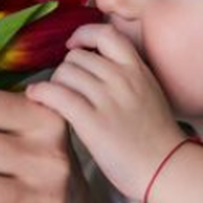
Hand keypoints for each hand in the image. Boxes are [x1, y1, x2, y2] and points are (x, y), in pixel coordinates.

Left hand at [25, 24, 185, 201]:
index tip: (74, 45)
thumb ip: (125, 75)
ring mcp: (108, 98)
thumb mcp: (148, 92)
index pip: (105, 33)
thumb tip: (92, 66)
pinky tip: (36, 97)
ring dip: (54, 84)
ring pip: (64, 73)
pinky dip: (41, 92)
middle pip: (77, 56)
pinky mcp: (93, 121)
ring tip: (56, 99)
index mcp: (137, 69)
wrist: (166, 168)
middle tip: (66, 89)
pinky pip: (57, 94)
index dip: (84, 35)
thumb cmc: (156, 137)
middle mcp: (122, 78)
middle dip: (67, 70)